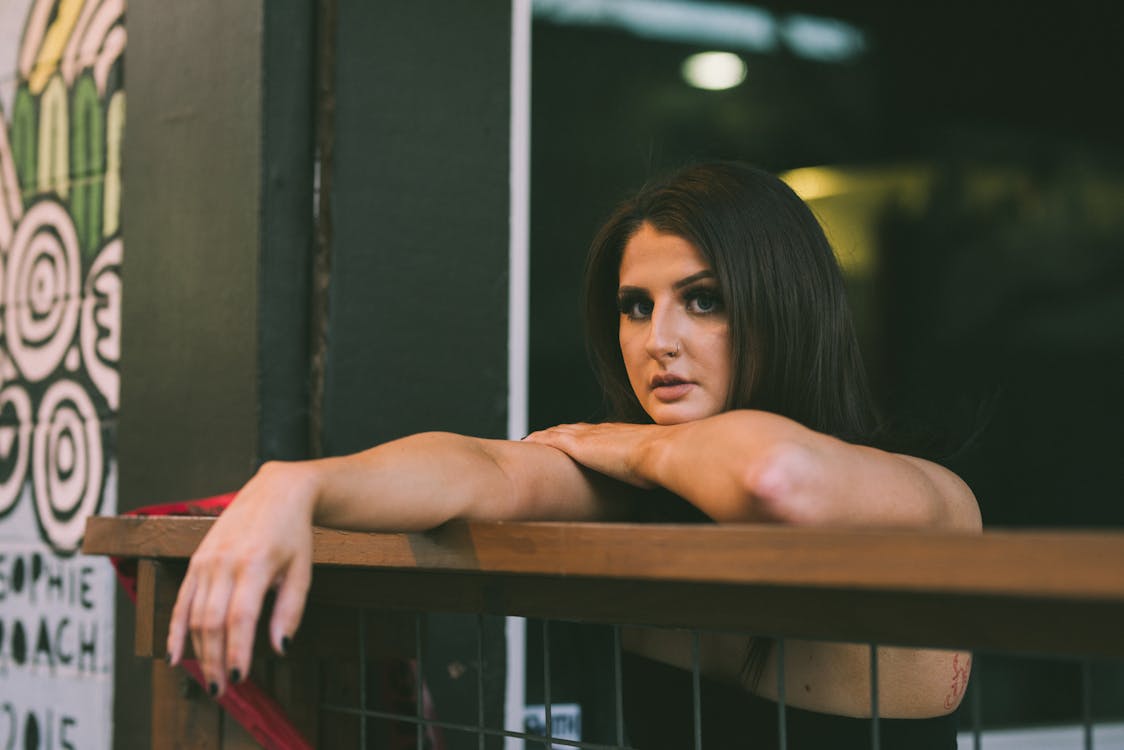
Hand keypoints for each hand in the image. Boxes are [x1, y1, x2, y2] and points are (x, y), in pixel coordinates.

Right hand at [166, 461, 318, 696]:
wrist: (277, 490)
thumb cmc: (294, 533)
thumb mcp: (302, 569)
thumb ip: (290, 610)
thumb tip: (280, 649)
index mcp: (256, 563)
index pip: (240, 618)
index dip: (237, 651)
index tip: (241, 679)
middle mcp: (225, 561)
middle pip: (211, 621)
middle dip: (215, 660)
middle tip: (222, 691)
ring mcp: (206, 560)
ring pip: (193, 615)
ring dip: (198, 651)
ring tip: (209, 679)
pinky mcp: (196, 559)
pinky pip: (181, 600)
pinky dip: (175, 630)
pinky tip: (175, 656)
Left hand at [523, 422, 663, 487]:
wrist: (660, 451)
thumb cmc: (663, 461)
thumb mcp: (655, 465)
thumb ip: (650, 470)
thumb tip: (658, 480)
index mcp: (620, 435)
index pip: (596, 433)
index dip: (582, 434)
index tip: (574, 437)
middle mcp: (602, 431)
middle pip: (574, 429)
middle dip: (559, 432)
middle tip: (545, 437)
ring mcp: (589, 437)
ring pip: (559, 432)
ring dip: (545, 435)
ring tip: (531, 439)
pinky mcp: (579, 445)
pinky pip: (551, 439)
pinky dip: (539, 439)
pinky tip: (526, 441)